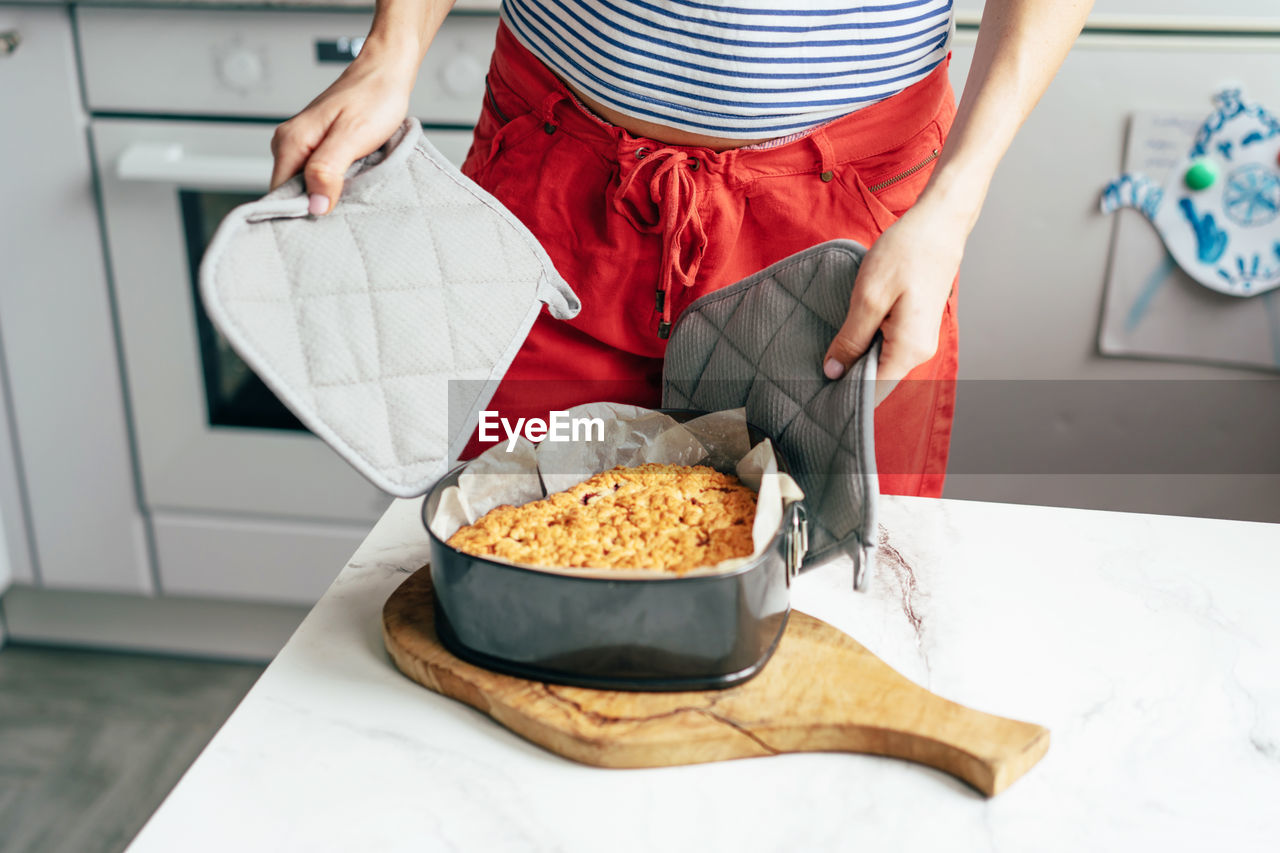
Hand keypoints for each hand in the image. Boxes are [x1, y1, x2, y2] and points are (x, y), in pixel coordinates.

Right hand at [270, 55, 416, 212]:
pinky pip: (319, 176)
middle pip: (291, 192)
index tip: (321, 228)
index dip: (298, 214)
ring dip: (326, 197)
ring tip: (349, 201)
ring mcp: (303, 145)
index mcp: (291, 142)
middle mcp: (290, 144)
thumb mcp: (352, 137)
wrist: (385, 74)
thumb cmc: (373, 99)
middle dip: (313, 209)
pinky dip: (334, 186)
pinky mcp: (319, 147)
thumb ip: (328, 170)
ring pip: (306, 185)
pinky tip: (351, 187)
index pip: (279, 195)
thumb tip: (314, 206)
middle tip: (341, 219)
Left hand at [822, 198, 964, 405]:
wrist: (938, 224)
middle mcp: (919, 351)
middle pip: (878, 379)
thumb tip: (834, 371)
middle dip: (847, 378)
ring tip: (825, 355)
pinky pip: (887, 346)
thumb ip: (851, 338)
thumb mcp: (868, 297)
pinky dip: (866, 345)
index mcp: (909, 349)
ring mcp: (920, 339)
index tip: (816, 395)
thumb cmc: (905, 254)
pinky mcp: (915, 325)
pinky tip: (847, 336)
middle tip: (812, 374)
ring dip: (856, 359)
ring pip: (881, 362)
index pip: (873, 389)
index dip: (844, 396)